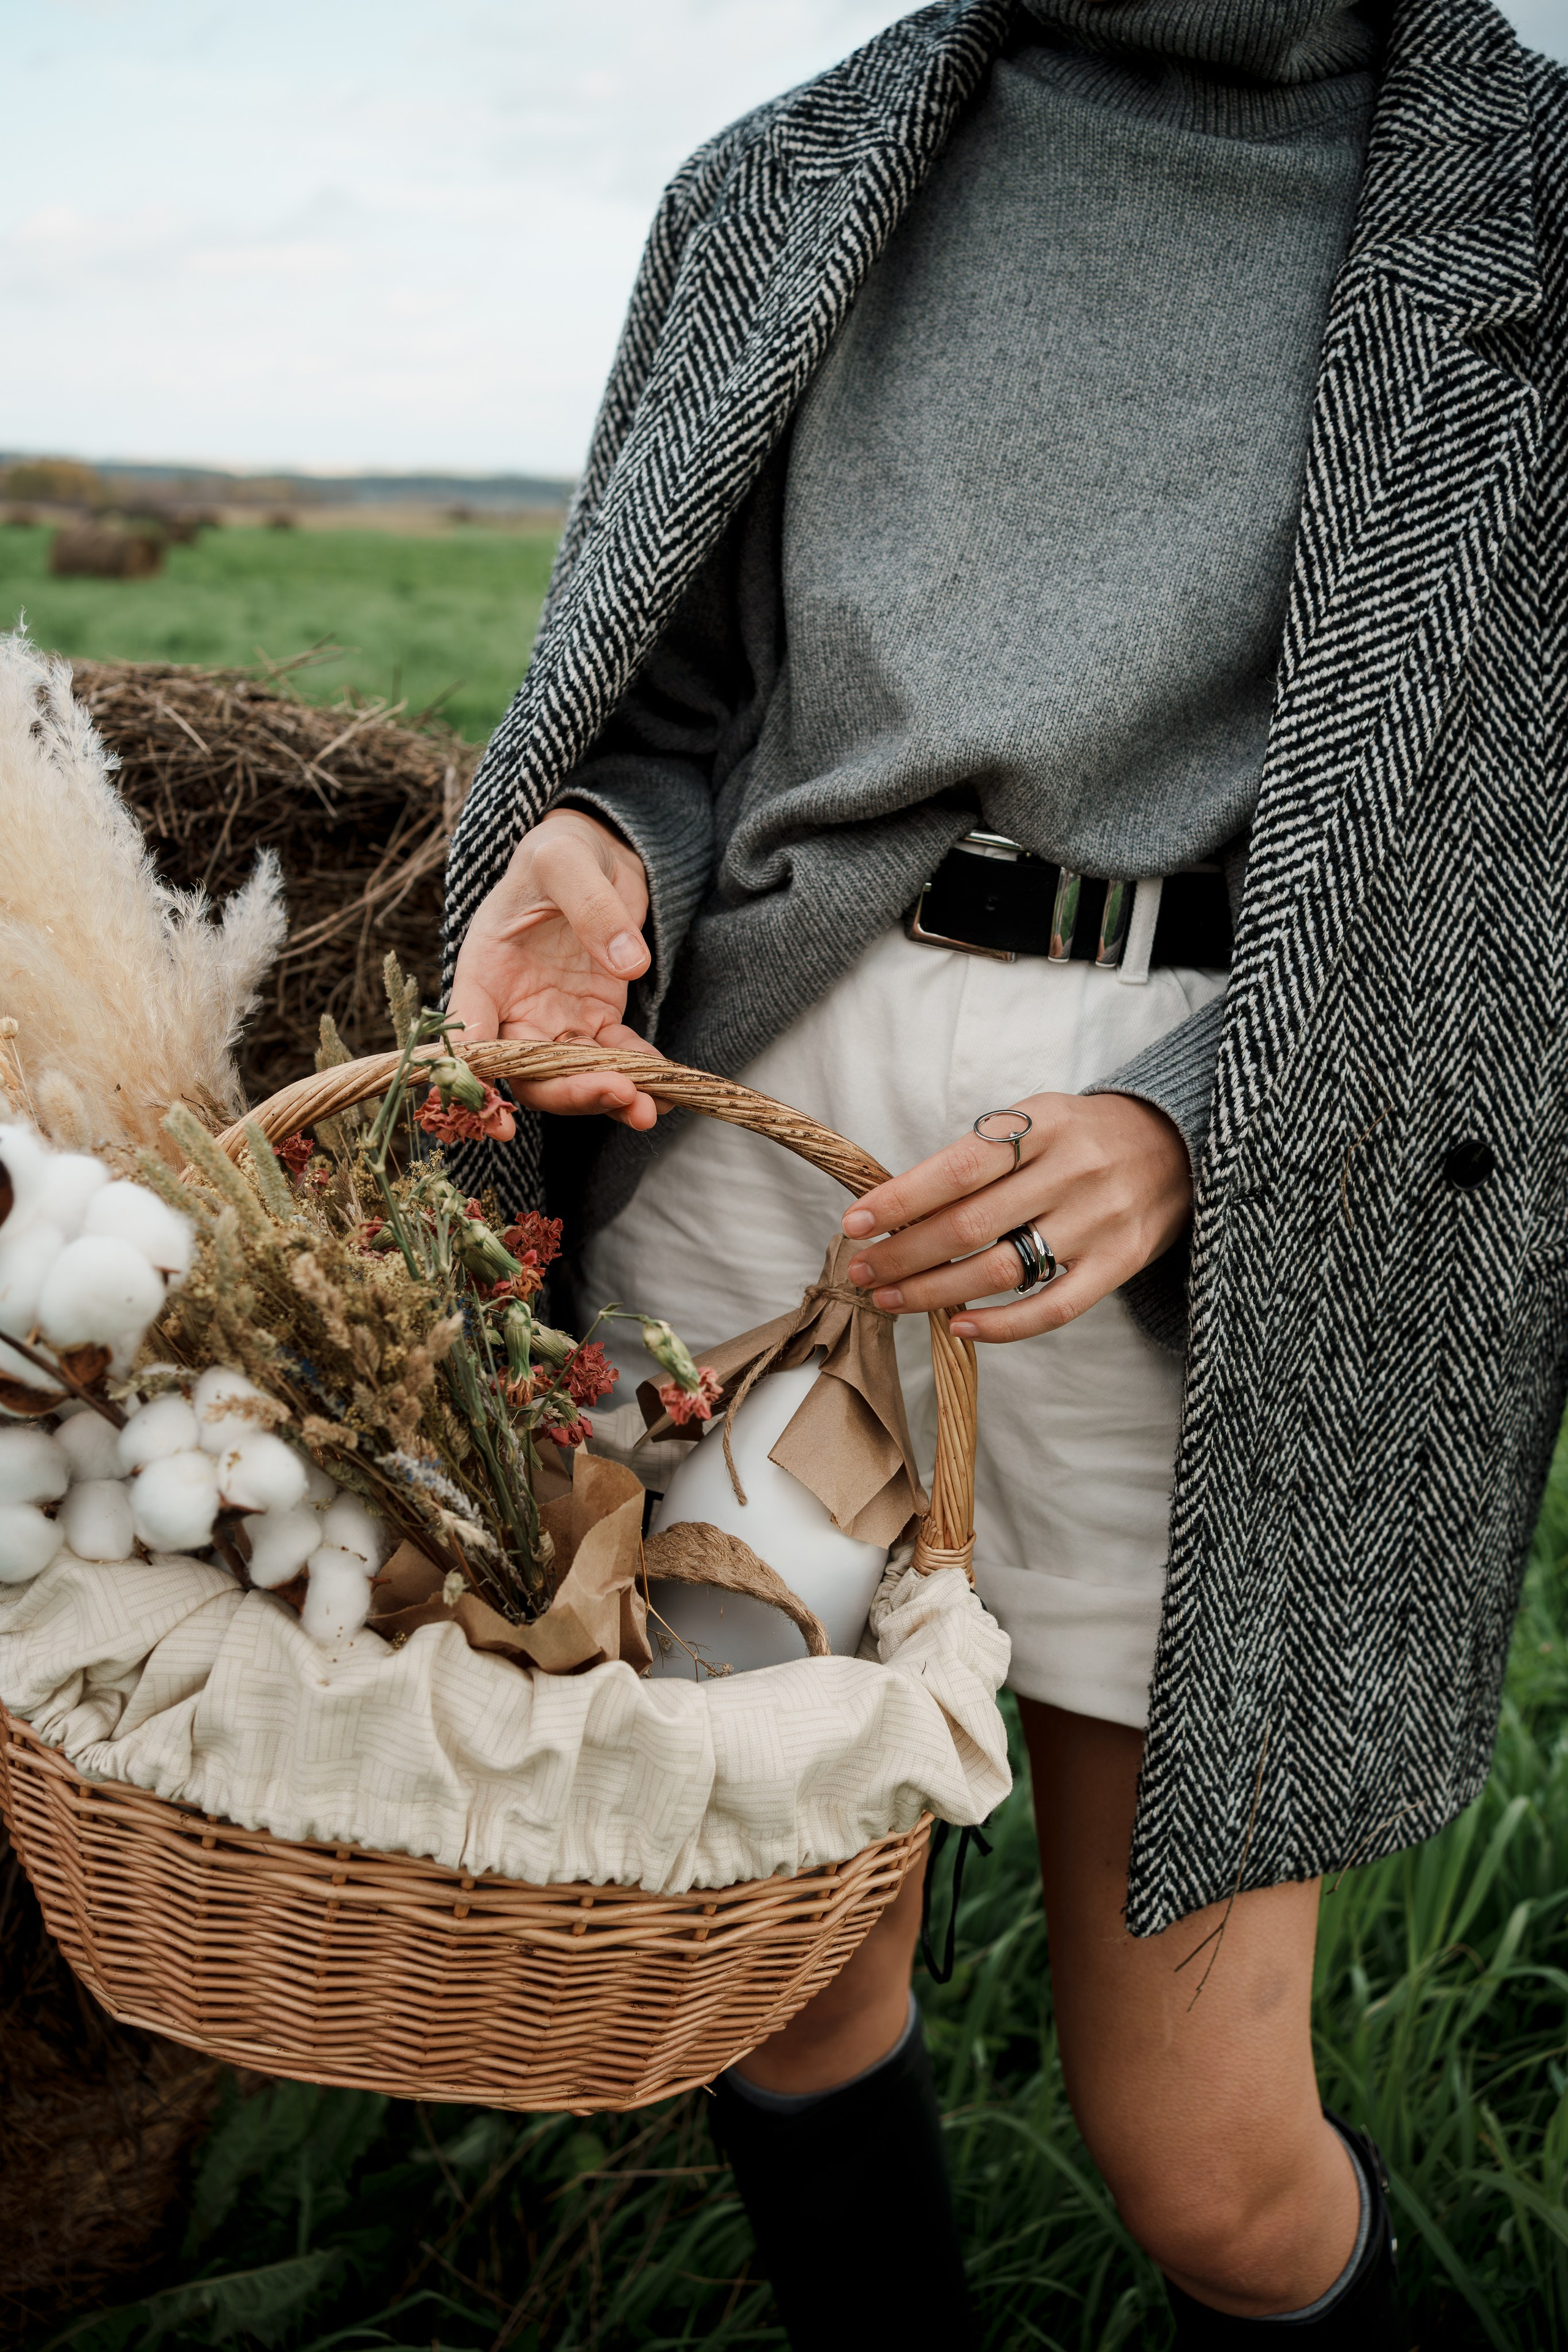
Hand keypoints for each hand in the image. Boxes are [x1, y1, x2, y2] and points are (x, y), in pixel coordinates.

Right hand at [448, 809, 663, 1127]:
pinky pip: (616, 1056)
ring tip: (648, 1108)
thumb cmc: (560, 850)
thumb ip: (590, 906)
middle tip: (617, 1094)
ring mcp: (556, 1019)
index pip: (472, 1035)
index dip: (478, 1083)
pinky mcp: (597, 1018)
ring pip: (573, 1076)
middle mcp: (513, 1007)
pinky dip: (640, 1074)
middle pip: (527, 1073)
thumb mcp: (565, 860)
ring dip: (608, 1096)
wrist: (594, 851)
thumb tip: (627, 963)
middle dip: (569, 1094)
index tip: (500, 1121)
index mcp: (483, 972)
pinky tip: (667, 1087)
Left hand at [840, 1093, 1190, 1341]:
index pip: (959, 1167)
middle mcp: (1074, 1171)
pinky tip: (959, 1325)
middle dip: (904, 1253)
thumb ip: (982, 1156)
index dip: (902, 1199)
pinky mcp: (1121, 1263)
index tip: (855, 1221)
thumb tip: (898, 1205)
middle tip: (862, 1269)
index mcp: (1046, 1124)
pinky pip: (1053, 1307)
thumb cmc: (1087, 1135)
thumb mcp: (1039, 1119)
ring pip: (1002, 1269)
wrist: (1183, 1146)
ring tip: (891, 1297)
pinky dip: (1001, 1324)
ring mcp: (1100, 1221)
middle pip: (970, 1225)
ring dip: (935, 1291)